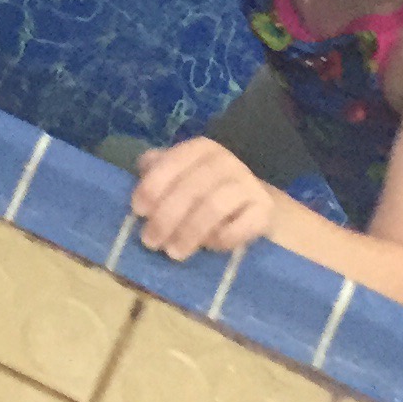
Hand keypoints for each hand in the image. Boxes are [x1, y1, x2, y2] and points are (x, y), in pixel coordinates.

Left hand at [130, 139, 280, 262]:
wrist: (248, 196)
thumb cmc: (202, 187)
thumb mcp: (179, 172)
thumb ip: (158, 170)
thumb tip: (144, 167)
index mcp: (201, 149)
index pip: (174, 162)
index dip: (153, 186)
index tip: (138, 211)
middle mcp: (226, 162)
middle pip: (192, 188)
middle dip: (166, 217)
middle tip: (151, 241)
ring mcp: (248, 184)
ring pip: (214, 206)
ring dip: (190, 232)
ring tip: (174, 252)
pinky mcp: (264, 209)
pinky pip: (243, 224)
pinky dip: (223, 237)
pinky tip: (209, 246)